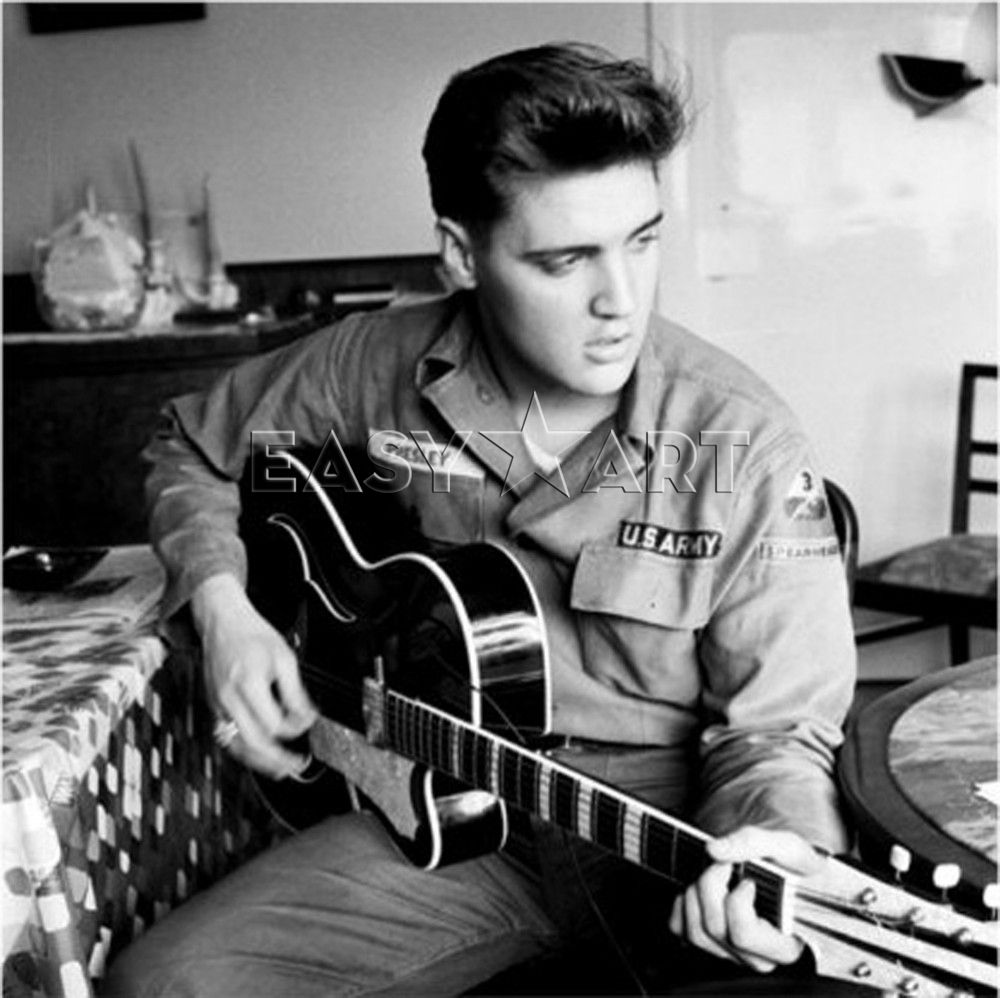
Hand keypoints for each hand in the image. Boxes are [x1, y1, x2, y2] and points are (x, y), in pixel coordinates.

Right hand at [192, 574, 317, 778]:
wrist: (223, 622)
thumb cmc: (253, 635)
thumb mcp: (285, 658)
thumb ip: (295, 692)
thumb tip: (306, 717)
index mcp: (248, 684)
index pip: (273, 723)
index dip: (295, 728)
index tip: (308, 721)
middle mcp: (229, 698)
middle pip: (253, 742)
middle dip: (277, 759)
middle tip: (297, 764)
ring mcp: (217, 704)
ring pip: (236, 745)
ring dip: (259, 762)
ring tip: (280, 769)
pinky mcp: (213, 706)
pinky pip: (226, 735)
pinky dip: (244, 749)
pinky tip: (259, 753)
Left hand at [668, 826, 823, 972]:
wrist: (793, 874)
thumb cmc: (797, 867)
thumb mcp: (788, 846)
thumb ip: (754, 843)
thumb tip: (714, 849)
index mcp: (784, 945)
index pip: (743, 934)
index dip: (736, 901)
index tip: (748, 880)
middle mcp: (758, 958)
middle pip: (715, 928)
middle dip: (711, 886)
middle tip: (725, 864)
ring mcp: (732, 954)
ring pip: (695, 932)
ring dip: (696, 893)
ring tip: (715, 875)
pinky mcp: (712, 945)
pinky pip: (680, 929)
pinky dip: (683, 903)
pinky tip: (701, 889)